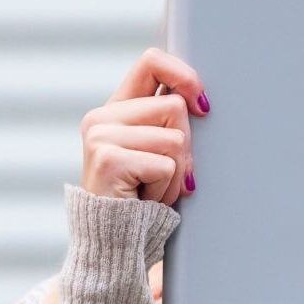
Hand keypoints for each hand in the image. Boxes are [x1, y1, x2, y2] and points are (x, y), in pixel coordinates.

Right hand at [79, 48, 208, 203]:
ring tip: (153, 188)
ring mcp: (101, 137)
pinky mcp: (109, 159)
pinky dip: (167, 188)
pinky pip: (165, 164)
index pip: (151, 62)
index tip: (202, 105)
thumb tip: (200, 100)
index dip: (184, 75)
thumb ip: (166, 121)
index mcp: (113, 110)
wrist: (112, 241)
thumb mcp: (155, 150)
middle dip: (185, 145)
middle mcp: (101, 118)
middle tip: (166, 173)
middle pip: (174, 107)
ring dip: (176, 172)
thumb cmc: (141, 197)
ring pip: (175, 138)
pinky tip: (145, 197)